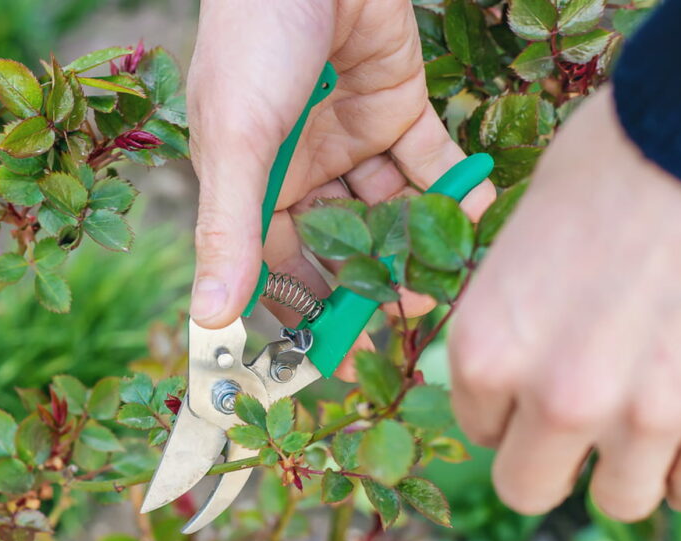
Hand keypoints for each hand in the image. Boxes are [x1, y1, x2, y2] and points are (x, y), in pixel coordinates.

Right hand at [186, 0, 495, 364]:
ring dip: (411, 241)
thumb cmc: (254, 42)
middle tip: (401, 322)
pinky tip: (472, 216)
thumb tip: (208, 319)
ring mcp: (349, 138)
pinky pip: (427, 160)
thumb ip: (228, 230)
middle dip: (366, 280)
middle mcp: (298, 167)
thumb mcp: (235, 141)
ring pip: (385, 208)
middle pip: (335, 242)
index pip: (275, 263)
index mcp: (248, 182)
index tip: (332, 357)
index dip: (302, 308)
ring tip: (440, 278)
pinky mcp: (396, 106)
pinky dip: (450, 186)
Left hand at [450, 87, 680, 520]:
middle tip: (591, 416)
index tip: (546, 371)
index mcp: (487, 351)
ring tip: (659, 399)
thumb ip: (515, 330)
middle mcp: (557, 398)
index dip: (513, 405)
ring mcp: (650, 416)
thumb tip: (518, 380)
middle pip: (531, 489)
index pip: (482, 431)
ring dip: (635, 462)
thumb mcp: (523, 246)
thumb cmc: (613, 164)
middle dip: (556, 459)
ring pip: (625, 497)